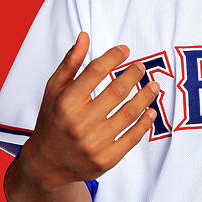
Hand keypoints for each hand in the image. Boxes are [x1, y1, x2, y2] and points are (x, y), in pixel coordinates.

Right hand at [18, 32, 158, 192]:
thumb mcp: (54, 90)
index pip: (95, 71)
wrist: (47, 165)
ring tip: (154, 85)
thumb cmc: (52, 120)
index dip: (113, 57)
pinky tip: (151, 110)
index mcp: (65, 102)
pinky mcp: (105, 160)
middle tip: (141, 67)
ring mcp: (93, 143)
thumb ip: (70, 63)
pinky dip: (145, 123)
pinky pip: (132, 138)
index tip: (125, 50)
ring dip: (146, 96)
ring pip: (129, 114)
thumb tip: (85, 36)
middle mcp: (79, 123)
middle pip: (117, 91)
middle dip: (134, 74)